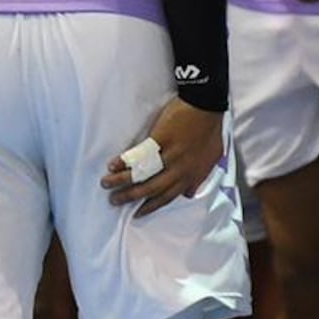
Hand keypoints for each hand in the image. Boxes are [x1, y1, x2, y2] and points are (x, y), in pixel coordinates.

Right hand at [100, 98, 226, 215]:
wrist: (206, 105)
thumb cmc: (210, 129)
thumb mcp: (213, 157)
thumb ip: (200, 177)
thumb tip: (189, 193)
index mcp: (191, 174)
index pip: (168, 196)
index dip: (152, 206)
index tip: (138, 213)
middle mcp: (179, 169)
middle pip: (152, 189)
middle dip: (131, 196)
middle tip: (114, 201)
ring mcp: (170, 155)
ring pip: (144, 174)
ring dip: (122, 180)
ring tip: (106, 183)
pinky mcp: (160, 139)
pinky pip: (140, 154)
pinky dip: (125, 160)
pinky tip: (113, 164)